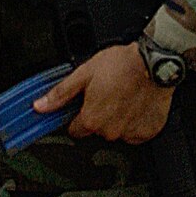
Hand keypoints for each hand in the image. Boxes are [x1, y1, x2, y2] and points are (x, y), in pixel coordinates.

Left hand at [34, 43, 174, 143]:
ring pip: (117, 131)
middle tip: (108, 93)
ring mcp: (131, 133)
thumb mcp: (84, 73)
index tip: (86, 104)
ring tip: (124, 95)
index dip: (78, 115)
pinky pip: (136, 132)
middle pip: (97, 130)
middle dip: (100, 114)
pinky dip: (136, 120)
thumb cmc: (122, 65)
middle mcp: (110, 131)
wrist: (155, 62)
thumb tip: (40, 106)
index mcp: (92, 119)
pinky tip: (136, 103)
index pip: (75, 130)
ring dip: (118, 118)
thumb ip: (61, 94)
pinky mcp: (148, 131)